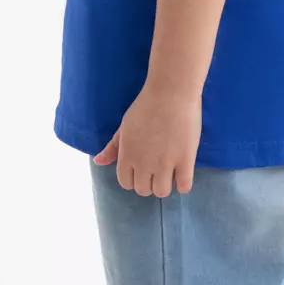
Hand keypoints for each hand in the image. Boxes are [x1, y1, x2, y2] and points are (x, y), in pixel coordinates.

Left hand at [93, 81, 201, 196]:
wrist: (171, 92)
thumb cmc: (146, 106)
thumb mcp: (124, 126)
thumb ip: (112, 147)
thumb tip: (98, 162)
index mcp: (127, 156)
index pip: (126, 183)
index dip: (133, 178)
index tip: (141, 170)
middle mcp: (144, 164)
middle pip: (144, 190)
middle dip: (149, 182)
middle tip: (157, 169)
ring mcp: (165, 164)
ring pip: (162, 192)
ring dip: (165, 184)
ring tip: (170, 171)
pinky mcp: (185, 160)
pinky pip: (184, 186)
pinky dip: (183, 184)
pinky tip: (183, 172)